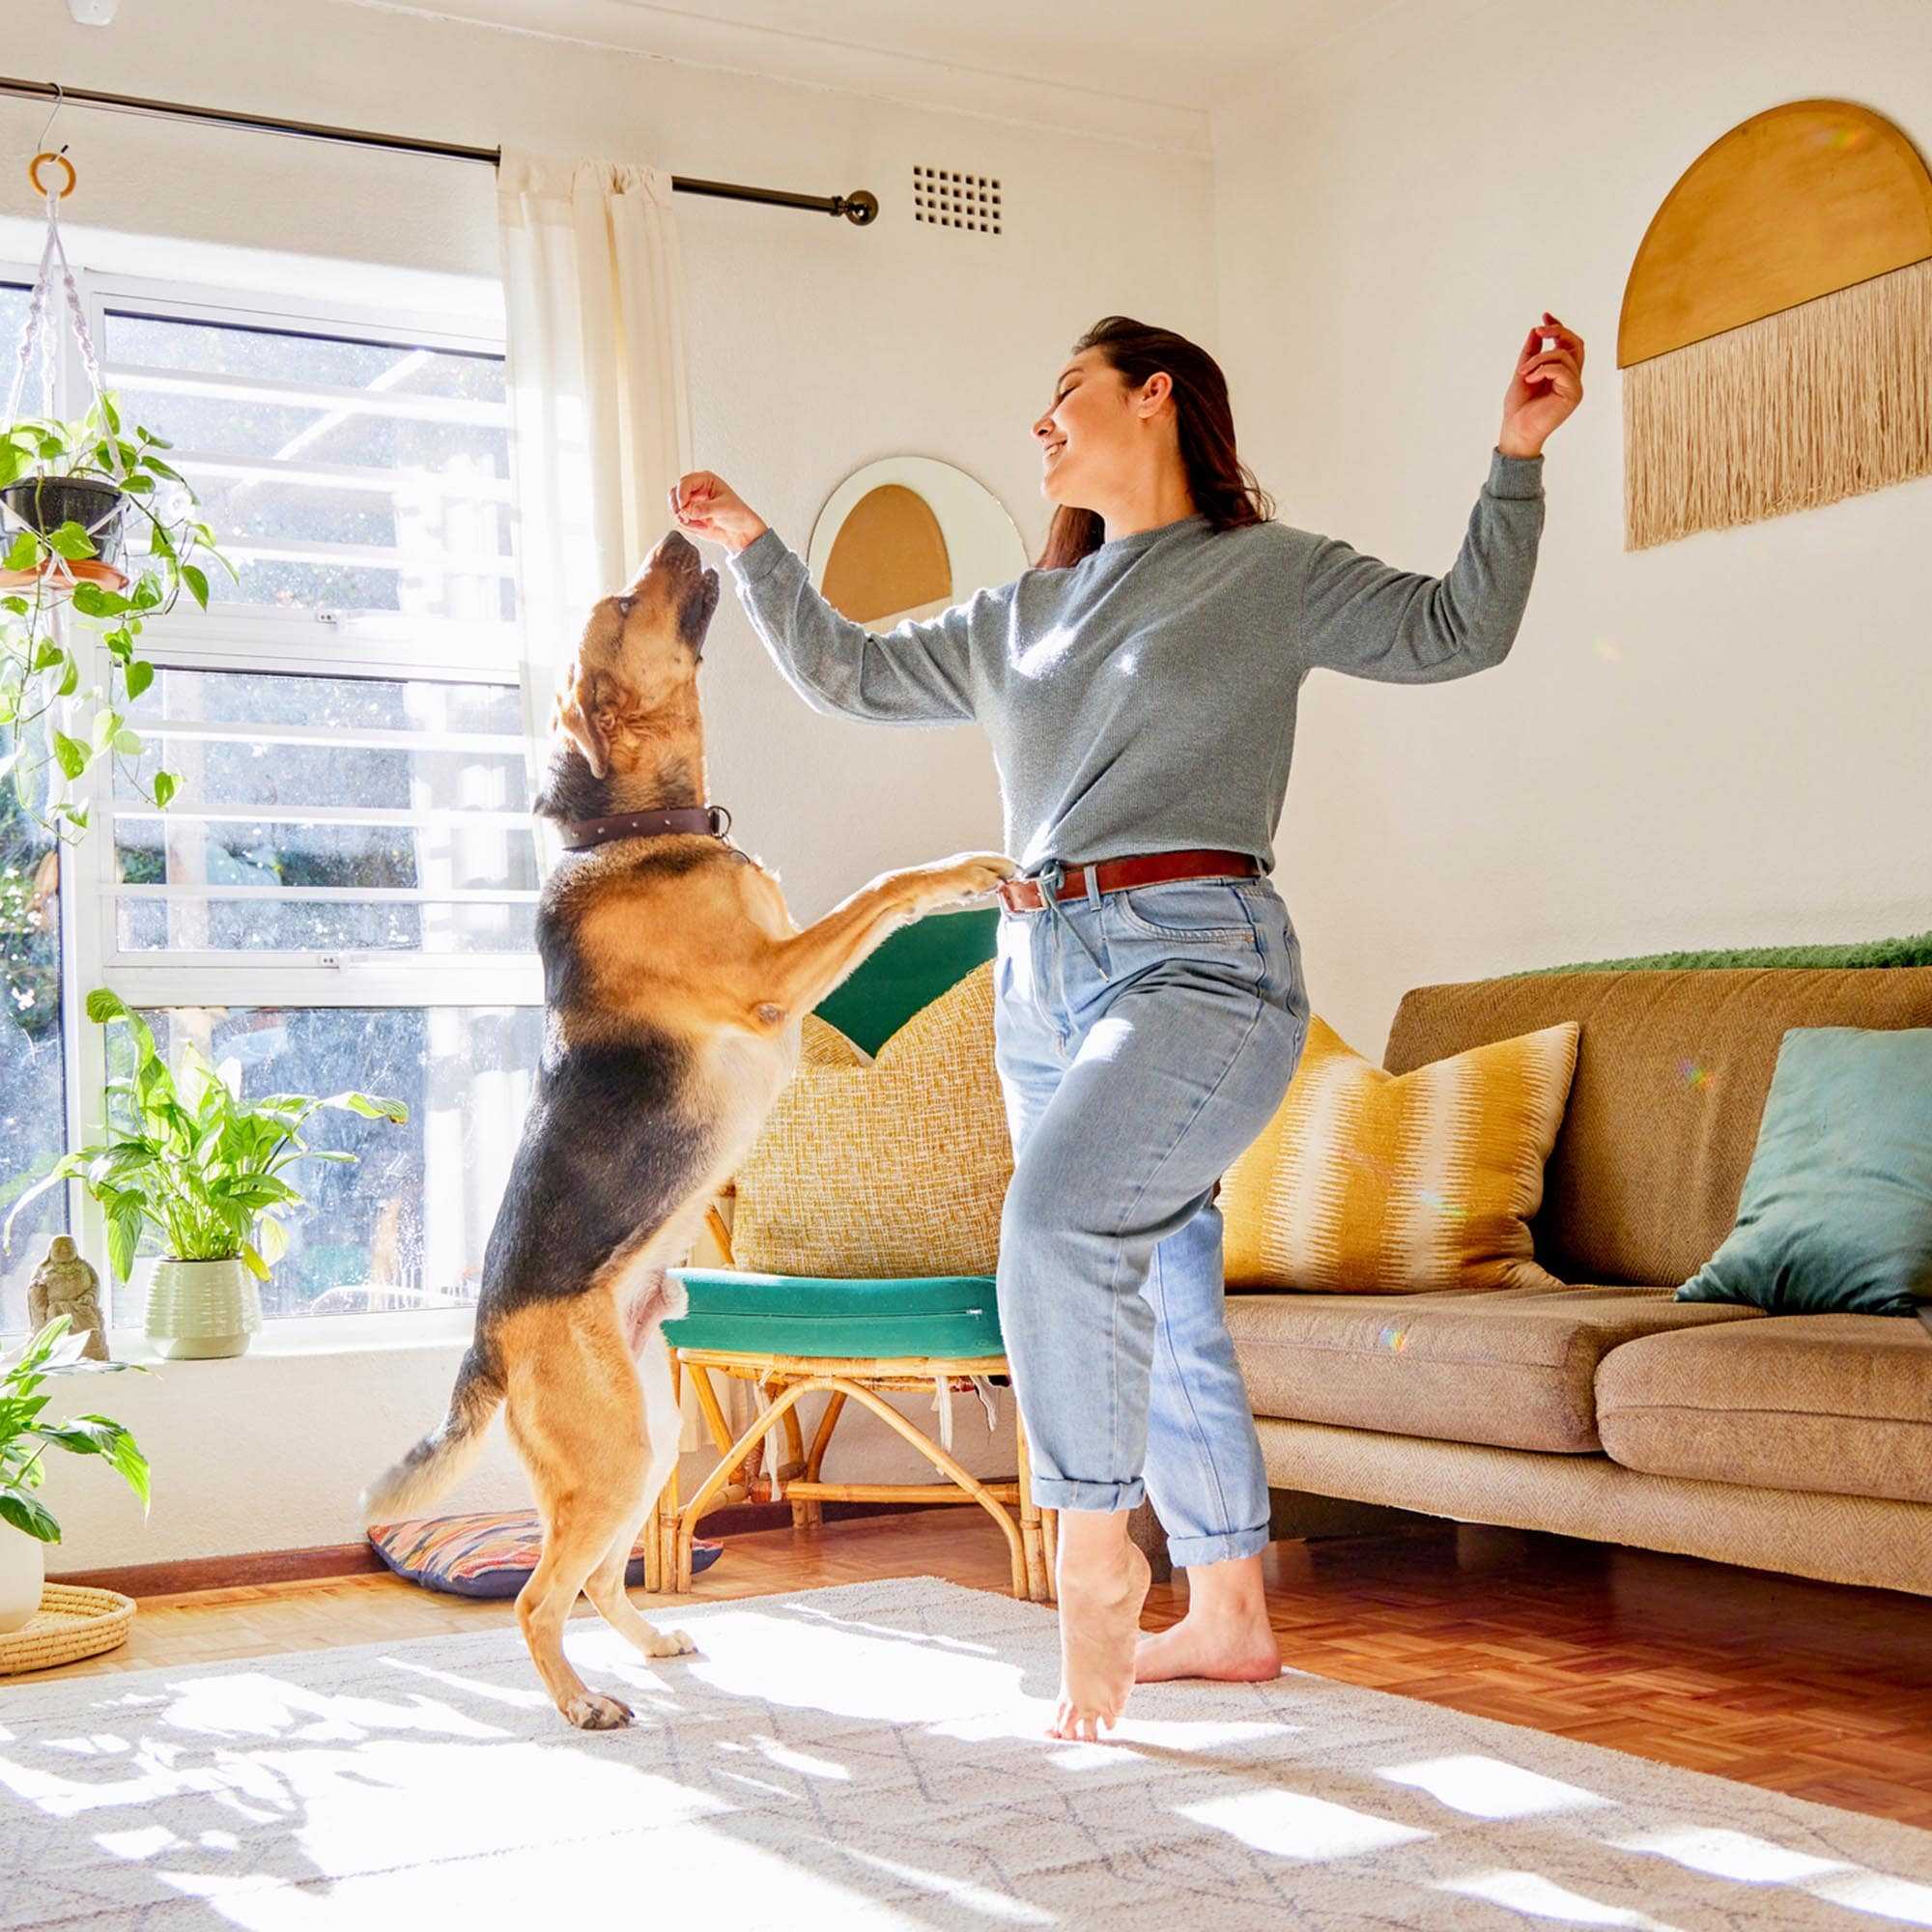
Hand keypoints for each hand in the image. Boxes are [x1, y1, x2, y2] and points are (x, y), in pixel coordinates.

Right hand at [668, 472, 768, 553]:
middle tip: (686, 518)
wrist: (740, 531)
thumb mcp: (724, 508)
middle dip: (678, 508)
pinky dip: (688, 526)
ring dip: (684, 519)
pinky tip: (704, 527)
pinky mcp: (690, 515)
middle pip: (674, 493)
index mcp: (705, 480)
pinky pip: (680, 520)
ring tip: (702, 525)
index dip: (681, 494)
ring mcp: (691, 502)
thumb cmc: (737, 514)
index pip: (685, 482)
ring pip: (674, 508)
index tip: (683, 507)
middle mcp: (695, 489)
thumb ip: (706, 508)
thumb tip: (688, 511)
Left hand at [1499, 312, 1583, 457]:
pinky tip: (1530, 379)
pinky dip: (1543, 369)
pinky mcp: (1574, 394)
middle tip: (1538, 330)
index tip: (1544, 315)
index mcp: (1562, 372)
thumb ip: (1531, 352)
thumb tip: (1536, 330)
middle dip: (1558, 332)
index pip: (1568, 343)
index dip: (1559, 327)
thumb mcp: (1523, 372)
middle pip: (1576, 343)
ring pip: (1565, 355)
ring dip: (1540, 358)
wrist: (1516, 430)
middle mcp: (1572, 378)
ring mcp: (1575, 386)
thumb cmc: (1519, 407)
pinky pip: (1562, 370)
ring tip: (1524, 372)